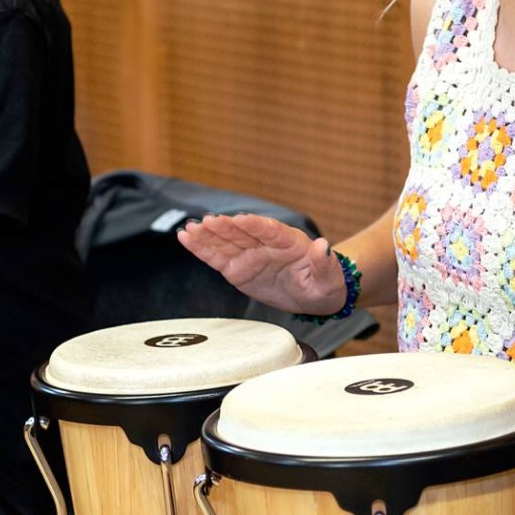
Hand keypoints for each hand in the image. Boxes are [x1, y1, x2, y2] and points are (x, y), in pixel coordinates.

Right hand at [176, 214, 346, 314]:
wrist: (313, 295)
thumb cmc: (324, 285)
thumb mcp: (329, 279)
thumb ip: (324, 263)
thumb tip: (323, 246)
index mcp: (288, 242)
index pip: (270, 230)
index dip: (255, 224)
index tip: (240, 218)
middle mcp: (265, 244)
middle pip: (242, 233)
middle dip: (224, 227)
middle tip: (207, 222)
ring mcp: (249, 255)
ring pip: (225, 243)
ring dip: (207, 235)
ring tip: (189, 228)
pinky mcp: (237, 268)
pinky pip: (217, 257)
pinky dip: (201, 248)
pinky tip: (185, 237)